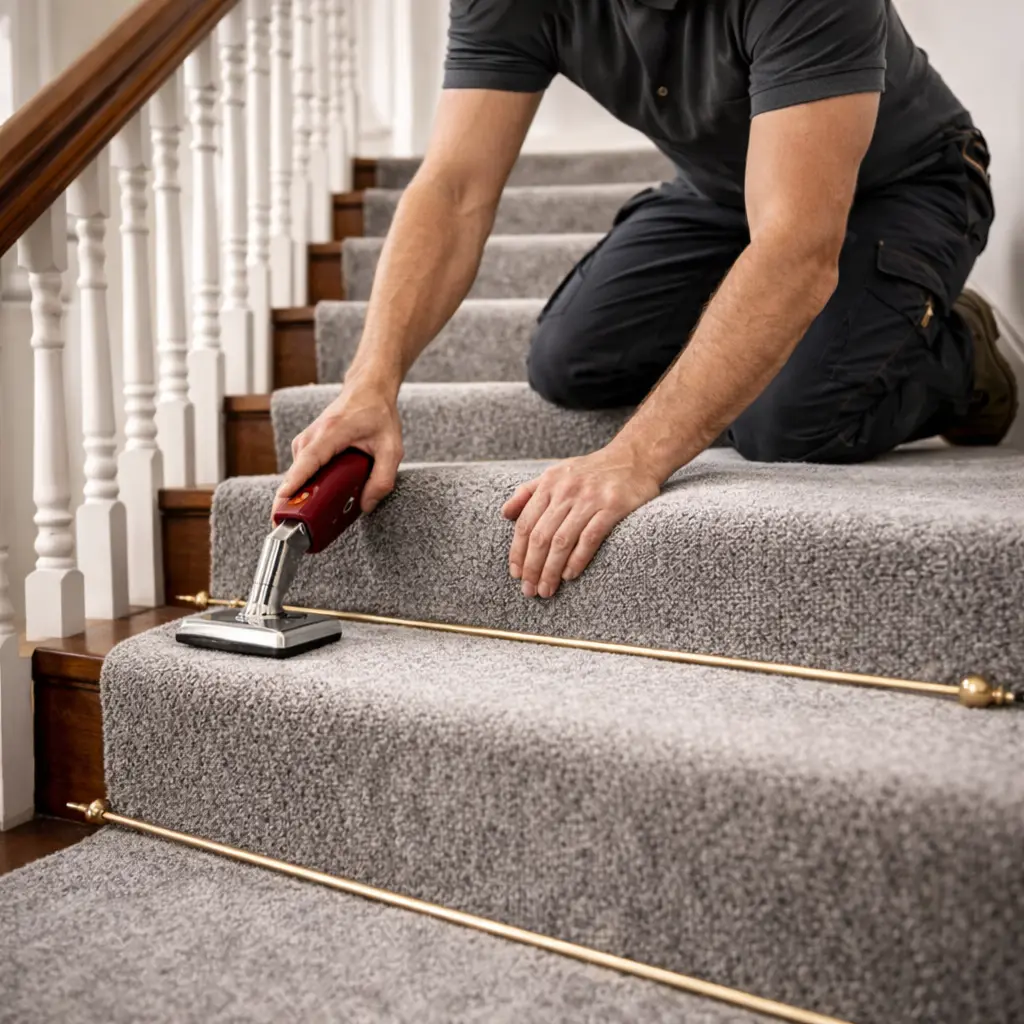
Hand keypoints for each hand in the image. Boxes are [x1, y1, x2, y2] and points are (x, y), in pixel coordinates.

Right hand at [275, 381, 403, 513]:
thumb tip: (367, 506)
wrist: (368, 388)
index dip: (295, 481)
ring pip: (298, 472)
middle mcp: (313, 434)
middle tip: (299, 525)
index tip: (282, 499)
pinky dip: (308, 483)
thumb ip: (383, 479)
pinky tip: (321, 495)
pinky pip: (302, 468)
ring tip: (314, 515)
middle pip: (297, 471)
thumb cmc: (378, 415)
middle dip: (295, 498)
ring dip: (304, 492)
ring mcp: (306, 438)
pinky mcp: (306, 444)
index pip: (309, 460)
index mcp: (332, 432)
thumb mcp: (391, 449)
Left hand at [501, 445, 661, 597]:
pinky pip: (590, 537)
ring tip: (546, 589)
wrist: (634, 457)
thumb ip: (529, 491)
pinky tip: (569, 575)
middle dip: (532, 567)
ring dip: (551, 570)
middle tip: (529, 590)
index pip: (526, 524)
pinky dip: (577, 559)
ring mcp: (590, 499)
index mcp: (550, 483)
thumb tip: (505, 513)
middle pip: (541, 536)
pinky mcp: (613, 507)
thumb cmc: (592, 470)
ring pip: (562, 541)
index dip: (518, 552)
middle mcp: (566, 491)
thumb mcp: (556, 472)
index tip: (516, 574)